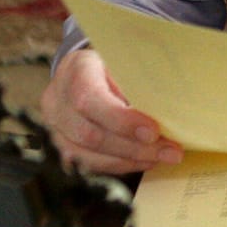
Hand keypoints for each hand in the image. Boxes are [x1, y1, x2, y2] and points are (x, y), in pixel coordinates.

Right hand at [39, 47, 182, 173]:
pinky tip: (145, 160)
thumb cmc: (110, 63)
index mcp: (74, 72)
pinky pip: (90, 164)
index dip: (121, 120)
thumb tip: (167, 111)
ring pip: (89, 155)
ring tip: (162, 157)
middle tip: (170, 151)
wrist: (81, 70)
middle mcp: (57, 102)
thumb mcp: (124, 61)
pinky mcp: (62, 147)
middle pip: (91, 134)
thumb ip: (138, 83)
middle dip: (135, 147)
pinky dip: (121, 164)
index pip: (89, 100)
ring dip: (131, 160)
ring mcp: (55, 128)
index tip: (154, 132)